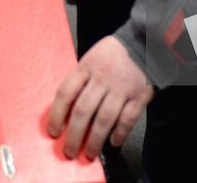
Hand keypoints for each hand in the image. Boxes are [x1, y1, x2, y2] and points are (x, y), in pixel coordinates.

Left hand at [47, 36, 153, 159]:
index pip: (66, 92)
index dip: (56, 115)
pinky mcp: (139, 95)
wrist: (143, 42)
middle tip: (69, 151)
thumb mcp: (91, 59)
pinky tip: (113, 142)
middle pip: (83, 110)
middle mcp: (102, 78)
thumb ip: (80, 81)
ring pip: (104, 118)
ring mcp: (121, 87)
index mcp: (86, 67)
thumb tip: (64, 112)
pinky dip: (120, 133)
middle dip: (74, 135)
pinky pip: (128, 118)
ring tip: (89, 153)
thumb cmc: (112, 55)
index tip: (53, 132)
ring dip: (95, 139)